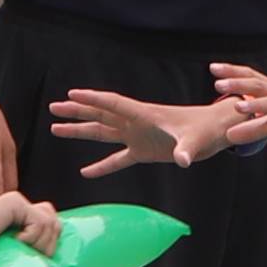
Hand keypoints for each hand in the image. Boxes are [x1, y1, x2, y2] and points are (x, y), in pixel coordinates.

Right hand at [0, 189, 64, 256]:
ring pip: (51, 223)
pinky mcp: (14, 201)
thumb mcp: (7, 257)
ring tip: (19, 250)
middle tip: (28, 256)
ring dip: (40, 244)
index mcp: (18, 219)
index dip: (49, 244)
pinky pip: (40, 222)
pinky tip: (13, 242)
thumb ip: (28, 253)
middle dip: (48, 246)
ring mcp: (17, 202)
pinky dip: (31, 238)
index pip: (50, 226)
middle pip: (55, 223)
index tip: (39, 260)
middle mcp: (19, 207)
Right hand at [45, 79, 239, 175]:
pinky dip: (102, 166)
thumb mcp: (195, 140)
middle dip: (77, 111)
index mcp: (145, 115)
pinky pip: (117, 159)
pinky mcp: (142, 151)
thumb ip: (186, 149)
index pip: (113, 104)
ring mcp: (137, 136)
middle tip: (53, 108)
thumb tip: (183, 160)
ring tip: (55, 128)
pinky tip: (85, 172)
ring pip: (102, 132)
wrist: (213, 133)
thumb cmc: (205, 131)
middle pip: (100, 114)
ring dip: (80, 130)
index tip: (71, 93)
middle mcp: (136, 123)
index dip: (93, 98)